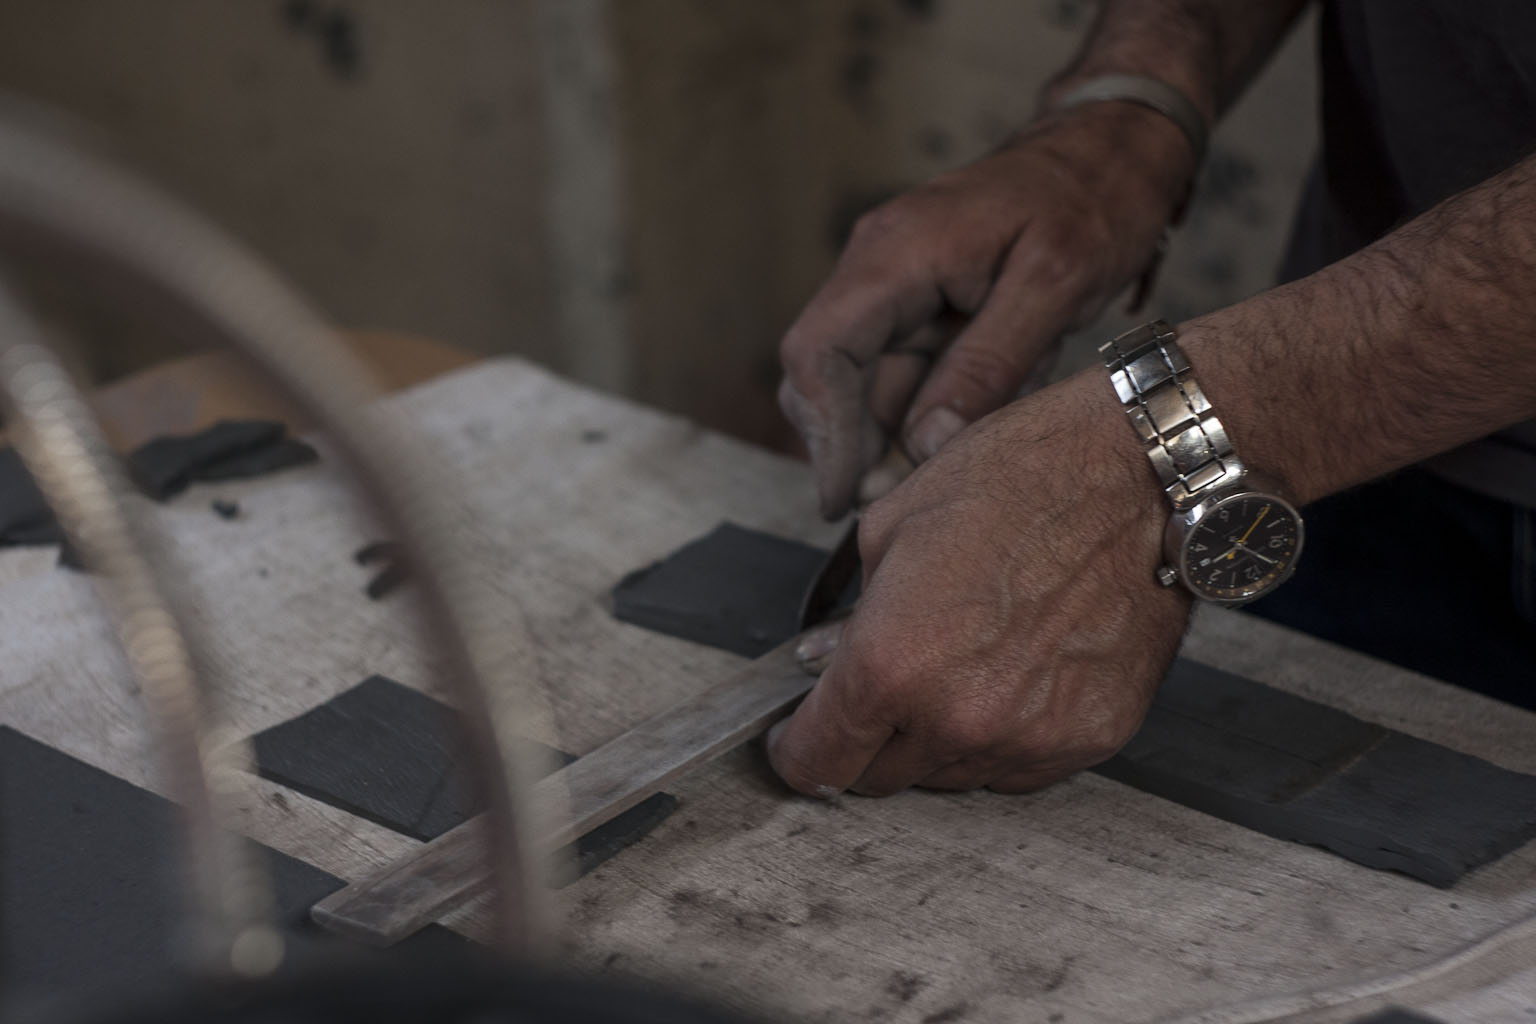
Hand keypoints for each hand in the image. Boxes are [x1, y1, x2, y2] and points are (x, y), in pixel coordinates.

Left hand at [768, 370, 1190, 795]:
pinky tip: (1015, 673)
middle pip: (878, 779)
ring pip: (949, 776)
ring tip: (963, 661)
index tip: (796, 737)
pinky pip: (1018, 767)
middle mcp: (955, 719)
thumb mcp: (893, 526)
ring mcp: (1026, 739)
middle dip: (867, 739)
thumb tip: (825, 663)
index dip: (796, 750)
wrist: (1140, 479)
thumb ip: (850, 615)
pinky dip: (1002, 736)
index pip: (818, 762)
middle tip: (886, 681)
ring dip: (937, 737)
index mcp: (891, 665)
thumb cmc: (1016, 481)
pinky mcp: (1086, 741)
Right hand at [778, 103, 1193, 518]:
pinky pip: (905, 373)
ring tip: (945, 471)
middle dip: (853, 446)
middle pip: (828, 375)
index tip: (842, 494)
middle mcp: (879, 267)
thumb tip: (927, 443)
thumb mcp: (1055, 283)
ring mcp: (897, 287)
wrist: (1112, 147)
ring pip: (866, 383)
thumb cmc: (1093, 196)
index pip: (818, 352)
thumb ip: (989, 363)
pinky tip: (968, 430)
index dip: (824, 431)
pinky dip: (927, 411)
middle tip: (895, 503)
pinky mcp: (922, 305)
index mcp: (895, 253)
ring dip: (893, 437)